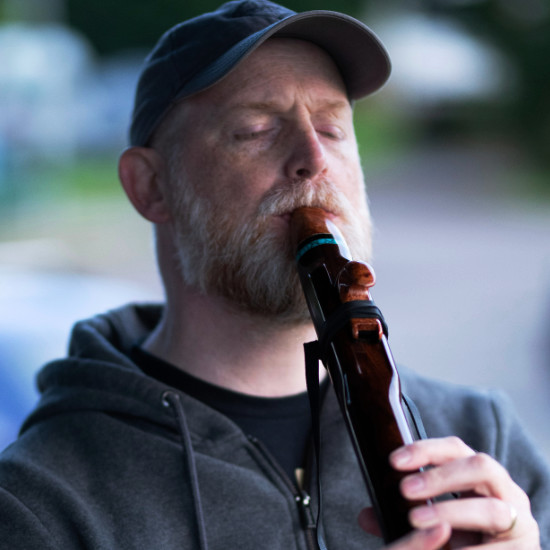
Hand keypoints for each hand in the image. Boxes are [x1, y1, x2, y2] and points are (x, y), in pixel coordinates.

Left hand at [358, 436, 539, 547]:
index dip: (425, 450)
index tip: (394, 460)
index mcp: (479, 476)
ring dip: (451, 512)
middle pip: (480, 466)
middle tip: (405, 490)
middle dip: (440, 476)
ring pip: (491, 508)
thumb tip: (367, 516)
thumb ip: (402, 518)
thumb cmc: (466, 540)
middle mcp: (504, 490)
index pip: (455, 448)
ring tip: (416, 520)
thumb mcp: (433, 524)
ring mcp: (520, 520)